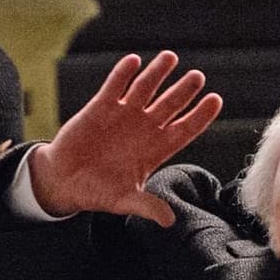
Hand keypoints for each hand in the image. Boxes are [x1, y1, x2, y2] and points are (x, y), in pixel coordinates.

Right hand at [28, 51, 222, 225]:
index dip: (200, 115)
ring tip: (170, 58)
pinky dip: (123, 74)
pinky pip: (115, 87)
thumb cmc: (97, 191)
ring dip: (157, 73)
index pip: (185, 128)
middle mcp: (144, 128)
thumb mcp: (123, 201)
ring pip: (146, 89)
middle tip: (198, 77)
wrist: (64, 181)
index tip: (215, 100)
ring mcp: (124, 115)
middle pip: (171, 105)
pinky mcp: (100, 107)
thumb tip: (169, 221)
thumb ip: (146, 206)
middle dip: (184, 90)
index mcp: (155, 149)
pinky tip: (134, 61)